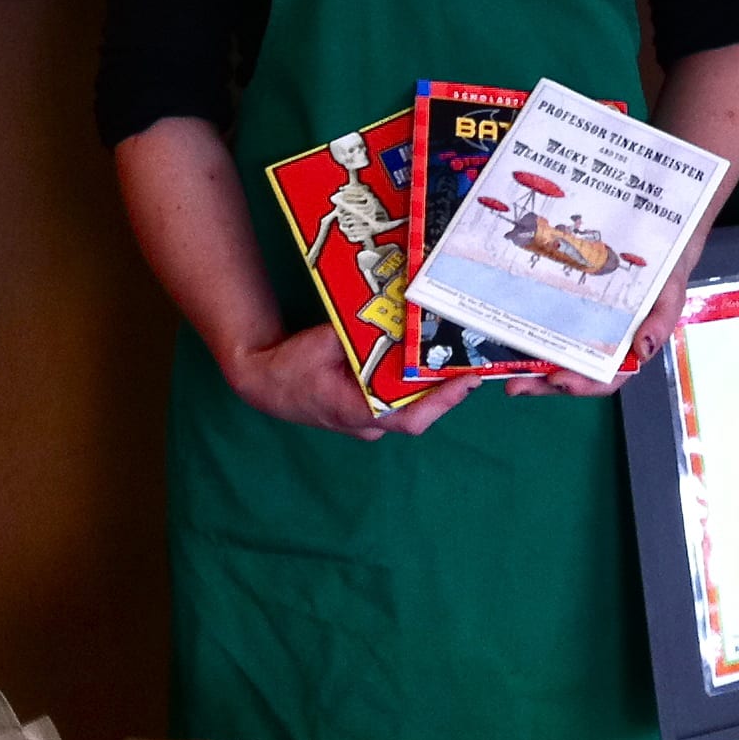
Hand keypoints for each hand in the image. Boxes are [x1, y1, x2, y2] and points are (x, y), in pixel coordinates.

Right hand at [222, 325, 478, 439]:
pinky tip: (431, 360)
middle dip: (449, 389)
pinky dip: (417, 383)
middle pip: (420, 412)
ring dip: (436, 386)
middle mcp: (368, 424)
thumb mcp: (321, 342)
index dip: (443, 401)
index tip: (469, 380)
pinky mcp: (368, 411)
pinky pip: (400, 400)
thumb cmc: (289, 367)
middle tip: (475, 360)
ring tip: (461, 356)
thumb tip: (390, 315)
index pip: (410, 416)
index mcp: (357, 412)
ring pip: (412, 407)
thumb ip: (355, 332)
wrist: (263, 382)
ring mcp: (369, 421)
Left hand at [505, 258, 697, 397]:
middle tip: (516, 384)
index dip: (583, 384)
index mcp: (628, 350)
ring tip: (507, 371)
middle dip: (544, 383)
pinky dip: (532, 336)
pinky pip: (551, 328)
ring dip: (532, 367)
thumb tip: (644, 350)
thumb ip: (662, 321)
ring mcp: (584, 330)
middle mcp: (603, 345)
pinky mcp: (570, 311)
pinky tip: (512, 335)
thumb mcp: (671, 293)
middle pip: (573, 373)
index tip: (559, 381)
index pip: (606, 378)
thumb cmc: (665, 272)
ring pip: (557, 356)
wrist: (659, 238)